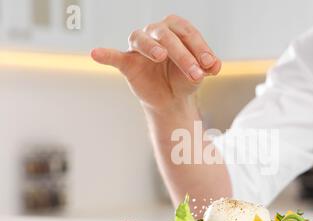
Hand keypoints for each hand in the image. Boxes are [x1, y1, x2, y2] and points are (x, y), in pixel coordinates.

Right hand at [91, 15, 220, 112]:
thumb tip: (216, 66)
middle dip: (183, 55)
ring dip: (151, 47)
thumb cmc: (185, 78)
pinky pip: (114, 56)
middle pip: (167, 35)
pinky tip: (95, 53)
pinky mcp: (127, 62)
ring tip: (160, 56)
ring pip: (141, 39)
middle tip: (196, 74)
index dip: (200, 48)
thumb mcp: (200, 73)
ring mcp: (140, 46)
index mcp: (177, 29)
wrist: (172, 99)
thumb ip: (208, 67)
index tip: (211, 66)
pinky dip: (105, 54)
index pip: (188, 33)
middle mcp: (157, 32)